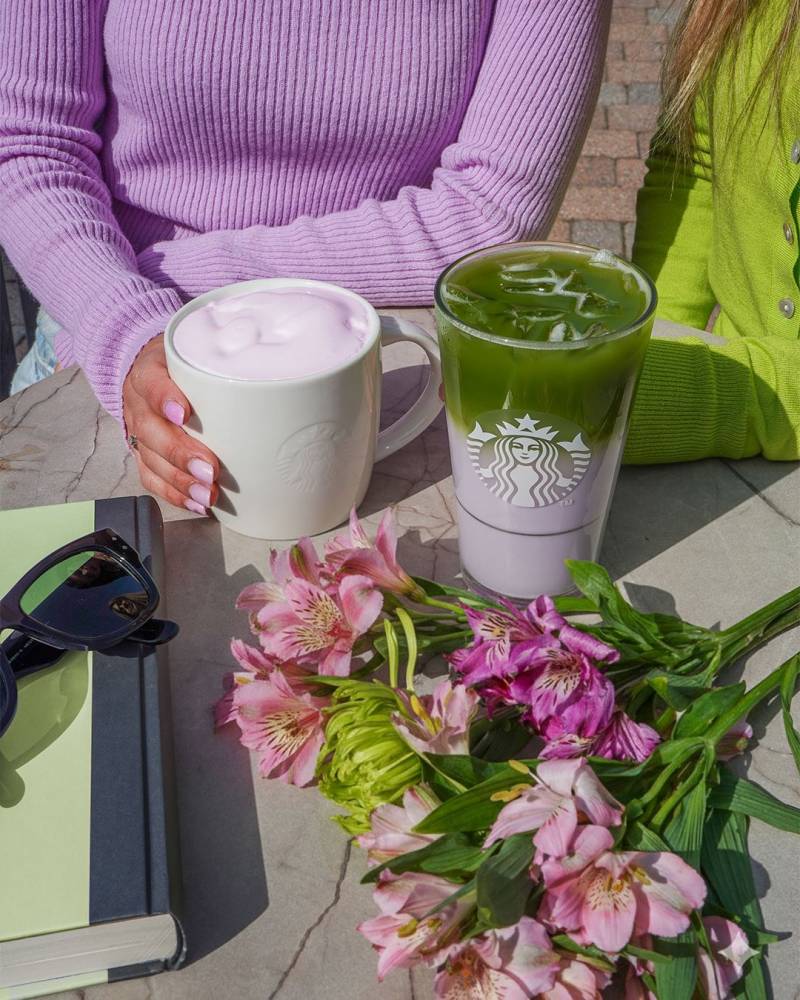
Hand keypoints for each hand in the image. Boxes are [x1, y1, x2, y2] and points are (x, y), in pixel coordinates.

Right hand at [122, 335, 218, 513]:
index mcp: (150, 370)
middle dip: (180, 454)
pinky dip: (174, 494)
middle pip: (152, 430)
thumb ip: (224, 358)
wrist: (155, 371)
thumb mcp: (198, 349)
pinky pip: (151, 478)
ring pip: (151, 460)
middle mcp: (139, 402)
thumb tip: (274, 377)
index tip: (184, 414)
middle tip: (209, 469)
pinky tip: (196, 503)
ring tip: (207, 495)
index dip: (164, 398)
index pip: (151, 382)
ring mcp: (140, 431)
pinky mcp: (144, 453)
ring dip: (180, 481)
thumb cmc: (186, 363)